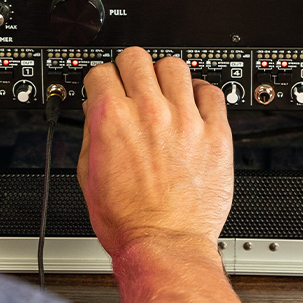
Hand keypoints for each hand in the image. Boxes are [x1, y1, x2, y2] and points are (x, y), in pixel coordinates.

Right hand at [77, 47, 233, 257]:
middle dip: (129, 69)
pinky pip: (212, 92)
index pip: (102, 72)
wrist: (164, 244)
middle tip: (134, 84)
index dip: (101, 80)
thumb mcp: (88, 175)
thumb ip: (92, 133)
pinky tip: (194, 105)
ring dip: (165, 76)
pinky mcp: (215, 133)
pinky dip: (201, 94)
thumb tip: (95, 112)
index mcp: (112, 119)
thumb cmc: (128, 220)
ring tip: (166, 93)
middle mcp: (149, 112)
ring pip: (175, 66)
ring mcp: (185, 120)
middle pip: (136, 58)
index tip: (107, 87)